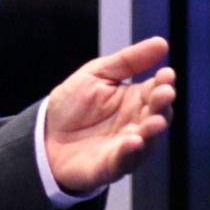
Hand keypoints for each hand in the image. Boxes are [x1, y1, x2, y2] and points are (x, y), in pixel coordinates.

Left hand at [44, 36, 176, 194]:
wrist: (43, 135)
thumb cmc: (72, 105)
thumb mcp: (97, 74)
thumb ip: (127, 61)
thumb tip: (161, 43)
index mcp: (135, 100)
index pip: (156, 90)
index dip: (164, 83)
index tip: (166, 74)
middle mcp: (136, 123)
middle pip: (157, 114)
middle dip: (162, 105)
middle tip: (164, 93)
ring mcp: (125, 146)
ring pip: (147, 140)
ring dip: (152, 131)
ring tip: (154, 121)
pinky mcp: (110, 165)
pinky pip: (124, 161)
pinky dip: (130, 152)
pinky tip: (133, 141)